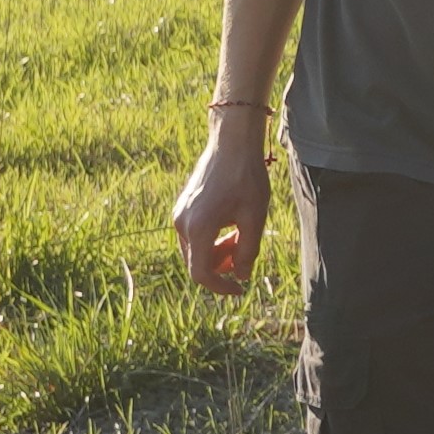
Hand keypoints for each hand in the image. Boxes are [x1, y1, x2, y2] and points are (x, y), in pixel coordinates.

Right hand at [167, 132, 271, 294]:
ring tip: (241, 236)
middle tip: (245, 253)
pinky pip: (194, 235)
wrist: (231, 144)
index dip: (221, 287)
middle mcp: (181, 224)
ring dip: (217, 253)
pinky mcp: (182, 207)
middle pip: (197, 263)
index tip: (240, 289)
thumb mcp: (254, 218)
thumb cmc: (246, 178)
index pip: (201, 274)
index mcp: (198, 229)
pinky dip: (211, 239)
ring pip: (195, 249)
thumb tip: (241, 276)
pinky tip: (231, 226)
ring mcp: (179, 214)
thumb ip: (248, 251)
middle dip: (222, 266)